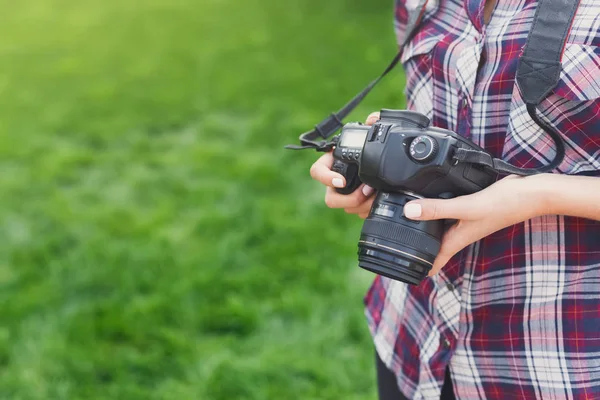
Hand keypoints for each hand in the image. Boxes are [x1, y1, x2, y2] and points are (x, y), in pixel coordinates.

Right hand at [309, 112, 380, 217]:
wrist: (387, 160)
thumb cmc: (373, 145)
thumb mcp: (374, 131)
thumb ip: (374, 121)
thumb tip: (373, 119)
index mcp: (333, 162)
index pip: (317, 171)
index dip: (326, 178)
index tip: (341, 181)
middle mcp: (335, 180)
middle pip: (331, 198)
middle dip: (350, 199)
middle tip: (367, 191)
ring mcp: (345, 195)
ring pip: (346, 209)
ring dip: (362, 206)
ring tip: (377, 196)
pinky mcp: (357, 204)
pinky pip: (358, 213)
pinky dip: (368, 210)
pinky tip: (379, 201)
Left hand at [403, 175, 548, 276]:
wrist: (531, 194)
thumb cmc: (504, 204)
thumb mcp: (466, 207)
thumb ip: (437, 209)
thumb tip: (409, 211)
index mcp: (456, 239)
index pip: (433, 263)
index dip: (415, 270)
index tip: (397, 269)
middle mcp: (459, 233)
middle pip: (431, 247)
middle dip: (413, 248)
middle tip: (391, 245)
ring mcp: (464, 222)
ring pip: (438, 230)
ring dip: (423, 229)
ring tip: (401, 225)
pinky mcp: (468, 209)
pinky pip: (446, 214)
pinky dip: (435, 211)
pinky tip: (426, 200)